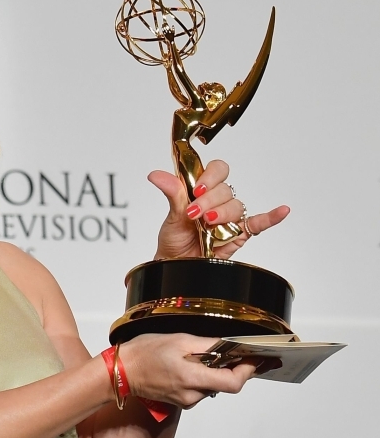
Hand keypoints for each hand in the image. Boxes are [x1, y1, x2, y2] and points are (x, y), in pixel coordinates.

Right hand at [120, 332, 258, 408]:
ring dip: (217, 372)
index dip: (249, 370)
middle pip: (227, 385)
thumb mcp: (179, 339)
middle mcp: (192, 395)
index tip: (257, 358)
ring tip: (206, 355)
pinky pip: (201, 389)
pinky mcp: (181, 401)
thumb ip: (208, 345)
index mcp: (192, 378)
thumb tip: (230, 346)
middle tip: (240, 352)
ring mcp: (186, 400)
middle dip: (235, 368)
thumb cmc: (144, 354)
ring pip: (214, 387)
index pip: (233, 382)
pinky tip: (194, 364)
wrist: (121, 372)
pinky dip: (204, 377)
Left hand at [148, 159, 289, 259]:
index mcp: (202, 190)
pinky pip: (259, 223)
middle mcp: (218, 201)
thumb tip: (156, 175)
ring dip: (223, 214)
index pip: (217, 170)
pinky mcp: (240, 234)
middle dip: (210, 201)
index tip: (197, 188)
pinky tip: (282, 211)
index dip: (210, 177)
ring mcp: (230, 218)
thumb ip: (172, 193)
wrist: (176, 266)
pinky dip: (271, 217)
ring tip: (208, 225)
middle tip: (196, 214)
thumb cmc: (174, 240)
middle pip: (226, 189)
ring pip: (237, 206)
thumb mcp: (171, 216)